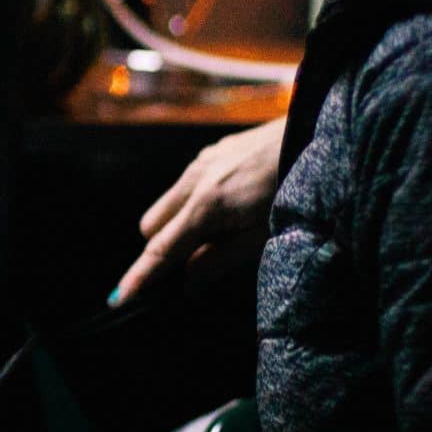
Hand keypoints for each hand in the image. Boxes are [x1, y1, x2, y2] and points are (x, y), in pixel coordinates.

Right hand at [114, 116, 287, 305]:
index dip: (141, 276)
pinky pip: (185, 186)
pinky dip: (192, 205)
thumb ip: (220, 259)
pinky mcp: (211, 152)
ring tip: (220, 231)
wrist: (310, 133)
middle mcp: (194, 179)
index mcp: (207, 205)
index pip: (162, 249)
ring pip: (166, 204)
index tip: (121, 297)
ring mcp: (201, 162)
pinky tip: (228, 207)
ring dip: (177, 225)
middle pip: (151, 226)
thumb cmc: (293, 189)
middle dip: (161, 248)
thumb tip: (188, 282)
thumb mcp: (262, 236)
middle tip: (194, 261)